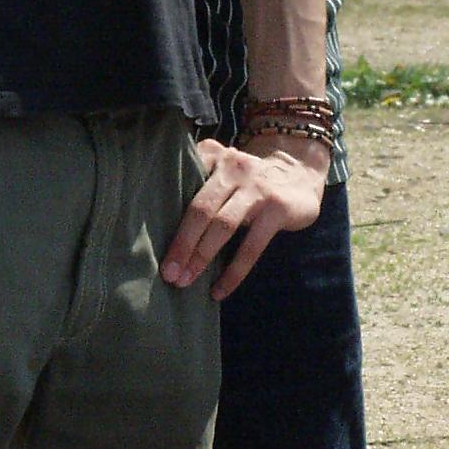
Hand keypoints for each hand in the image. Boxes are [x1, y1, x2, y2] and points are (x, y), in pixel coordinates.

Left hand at [160, 135, 325, 298]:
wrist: (301, 171)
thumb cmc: (249, 180)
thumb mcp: (224, 167)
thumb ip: (197, 180)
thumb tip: (157, 223)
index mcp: (215, 157)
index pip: (182, 183)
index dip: (163, 212)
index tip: (147, 241)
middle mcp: (234, 168)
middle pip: (200, 209)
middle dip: (181, 244)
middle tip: (167, 272)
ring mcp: (258, 188)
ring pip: (223, 226)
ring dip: (201, 257)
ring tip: (185, 281)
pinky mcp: (277, 209)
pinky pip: (251, 247)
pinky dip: (233, 272)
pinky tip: (219, 291)